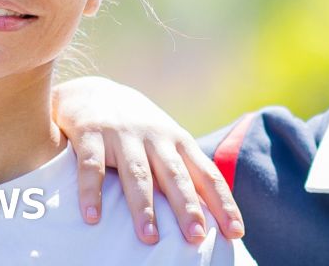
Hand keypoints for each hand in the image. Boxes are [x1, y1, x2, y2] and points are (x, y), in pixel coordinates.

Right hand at [51, 76, 244, 244]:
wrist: (91, 90)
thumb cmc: (137, 128)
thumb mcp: (165, 143)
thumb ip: (184, 173)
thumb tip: (210, 218)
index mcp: (178, 142)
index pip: (206, 174)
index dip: (223, 202)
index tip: (236, 232)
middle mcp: (155, 137)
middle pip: (175, 175)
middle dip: (187, 206)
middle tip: (197, 236)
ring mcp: (123, 135)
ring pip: (137, 173)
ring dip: (143, 206)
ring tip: (150, 238)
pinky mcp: (91, 134)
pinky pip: (93, 167)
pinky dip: (92, 192)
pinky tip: (92, 218)